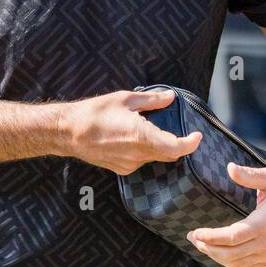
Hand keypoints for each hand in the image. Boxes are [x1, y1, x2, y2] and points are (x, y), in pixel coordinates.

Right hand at [55, 89, 200, 174]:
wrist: (68, 132)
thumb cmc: (94, 113)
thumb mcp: (125, 99)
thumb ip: (152, 100)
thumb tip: (170, 97)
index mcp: (142, 136)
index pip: (177, 148)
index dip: (191, 143)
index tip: (196, 135)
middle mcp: (138, 154)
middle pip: (169, 154)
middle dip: (177, 144)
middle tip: (178, 129)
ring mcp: (129, 164)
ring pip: (154, 157)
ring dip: (158, 145)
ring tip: (148, 128)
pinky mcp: (121, 169)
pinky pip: (141, 161)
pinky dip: (144, 151)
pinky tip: (132, 138)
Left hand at [187, 165, 265, 266]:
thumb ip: (249, 174)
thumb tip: (229, 167)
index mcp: (265, 223)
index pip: (233, 236)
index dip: (211, 237)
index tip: (195, 233)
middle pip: (231, 253)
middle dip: (208, 247)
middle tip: (192, 238)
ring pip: (237, 263)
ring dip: (216, 256)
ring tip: (201, 244)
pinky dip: (230, 264)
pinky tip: (219, 254)